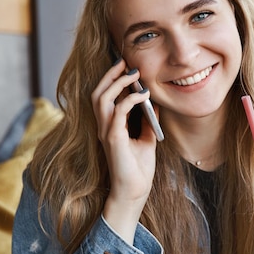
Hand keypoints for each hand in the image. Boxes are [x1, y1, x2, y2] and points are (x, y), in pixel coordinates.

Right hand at [91, 58, 157, 242]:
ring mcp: (106, 132)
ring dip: (117, 83)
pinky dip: (130, 99)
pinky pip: (118, 112)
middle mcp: (103, 127)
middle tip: (126, 62)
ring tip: (133, 73)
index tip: (127, 66)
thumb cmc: (138, 169)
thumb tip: (155, 102)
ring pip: (101, 98)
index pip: (104, 97)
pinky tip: (143, 94)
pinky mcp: (112, 139)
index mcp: (109, 126)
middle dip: (110, 75)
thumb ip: (148, 121)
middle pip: (98, 93)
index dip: (112, 79)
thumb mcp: (147, 139)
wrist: (134, 192)